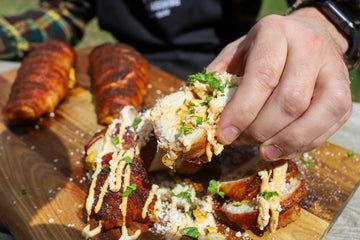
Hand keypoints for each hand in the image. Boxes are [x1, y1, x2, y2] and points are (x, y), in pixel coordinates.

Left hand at [208, 7, 351, 160]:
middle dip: (259, 130)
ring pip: (313, 115)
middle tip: (240, 141)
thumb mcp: (237, 54)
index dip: (242, 111)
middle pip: (288, 101)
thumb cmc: (264, 50)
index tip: (224, 135)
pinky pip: (328, 126)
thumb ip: (219, 77)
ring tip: (261, 151)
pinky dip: (302, 144)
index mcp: (276, 33)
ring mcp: (332, 70)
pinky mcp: (344, 93)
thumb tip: (202, 110)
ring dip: (283, 142)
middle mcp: (309, 47)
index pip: (262, 77)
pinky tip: (280, 149)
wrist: (306, 38)